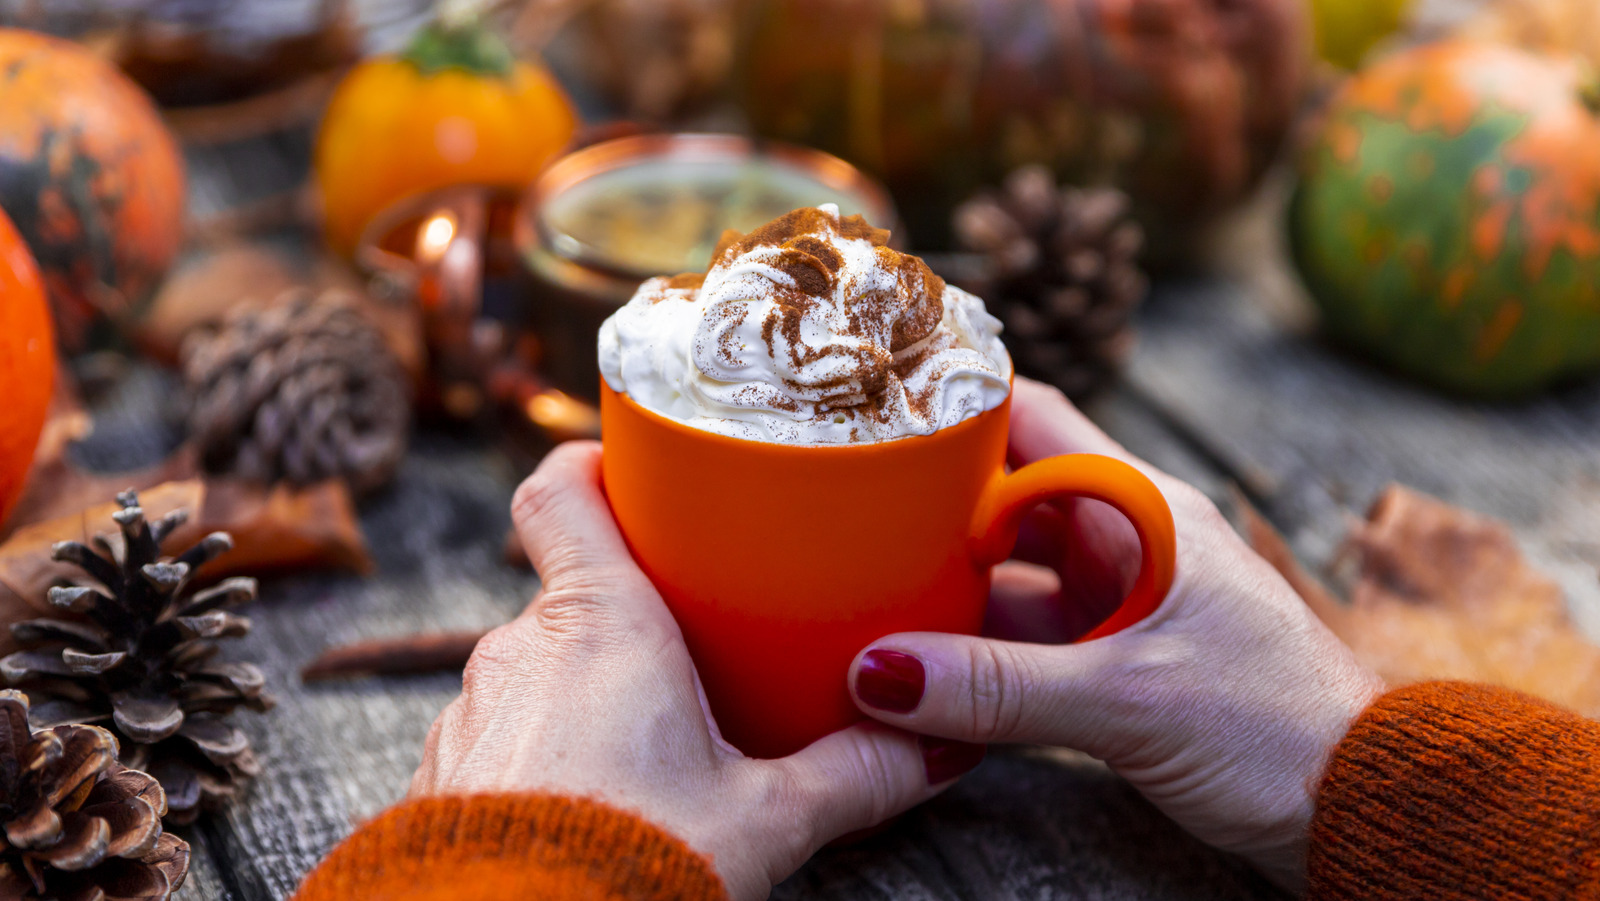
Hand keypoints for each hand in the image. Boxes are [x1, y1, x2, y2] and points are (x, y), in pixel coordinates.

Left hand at [410, 442, 980, 900]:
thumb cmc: (627, 867)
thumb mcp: (766, 821)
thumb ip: (855, 775)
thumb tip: (934, 745)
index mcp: (599, 622)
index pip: (560, 491)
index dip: (593, 465)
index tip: (637, 472)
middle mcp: (519, 648)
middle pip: (572, 587)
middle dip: (634, 609)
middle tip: (700, 644)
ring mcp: (472, 712)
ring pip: (541, 666)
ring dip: (590, 684)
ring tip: (657, 739)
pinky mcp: (446, 777)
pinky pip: (506, 730)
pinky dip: (550, 745)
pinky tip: (599, 797)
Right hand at [847, 378, 1385, 889]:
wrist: (1362, 807)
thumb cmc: (1280, 730)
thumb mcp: (1129, 699)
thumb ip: (998, 689)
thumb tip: (880, 675)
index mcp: (1143, 510)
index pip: (1032, 421)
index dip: (953, 411)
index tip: (871, 417)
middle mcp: (1126, 540)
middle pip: (1004, 497)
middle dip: (928, 508)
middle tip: (841, 518)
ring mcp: (1120, 600)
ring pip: (1008, 572)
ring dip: (946, 587)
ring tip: (859, 595)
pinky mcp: (1116, 659)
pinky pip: (1025, 636)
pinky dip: (974, 648)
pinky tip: (919, 667)